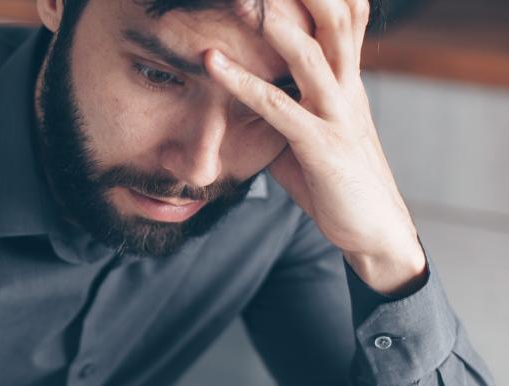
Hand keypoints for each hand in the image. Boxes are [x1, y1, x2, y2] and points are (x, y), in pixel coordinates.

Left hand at [205, 0, 425, 294]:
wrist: (373, 230)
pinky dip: (240, 81)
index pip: (342, 19)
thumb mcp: (309, 133)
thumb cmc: (336, 180)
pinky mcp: (321, 146)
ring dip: (273, 23)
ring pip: (310, 54)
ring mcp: (336, 115)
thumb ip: (284, 108)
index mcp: (346, 81)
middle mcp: (347, 88)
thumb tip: (247, 97)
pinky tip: (210, 62)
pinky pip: (277, 106)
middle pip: (334, 20)